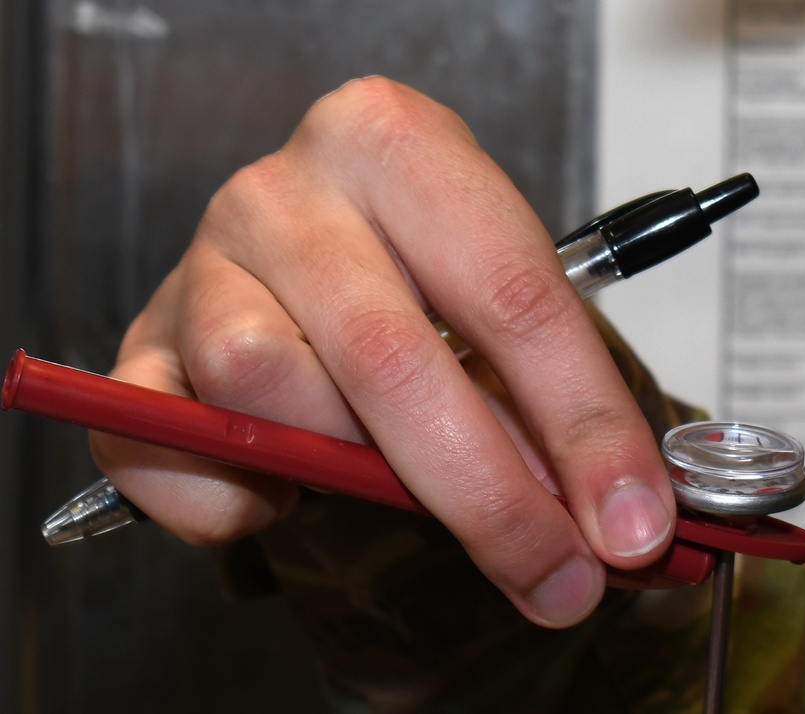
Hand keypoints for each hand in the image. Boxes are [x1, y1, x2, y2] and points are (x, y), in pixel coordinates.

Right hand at [89, 77, 675, 627]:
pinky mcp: (143, 340)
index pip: (510, 295)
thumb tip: (608, 518)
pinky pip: (160, 440)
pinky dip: (224, 497)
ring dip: (345, 463)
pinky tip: (278, 489)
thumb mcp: (495, 303)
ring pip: (268, 388)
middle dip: (487, 494)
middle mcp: (287, 191)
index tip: (627, 520)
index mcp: (397, 144)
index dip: (582, 423)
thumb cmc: (413, 264)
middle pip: (390, 357)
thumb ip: (539, 398)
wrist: (306, 237)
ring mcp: (203, 262)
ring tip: (382, 464)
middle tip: (553, 573)